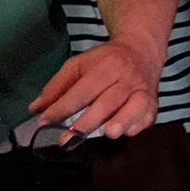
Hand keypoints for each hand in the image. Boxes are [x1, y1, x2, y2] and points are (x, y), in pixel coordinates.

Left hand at [30, 38, 159, 138]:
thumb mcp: (79, 65)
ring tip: (108, 133)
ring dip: (121, 121)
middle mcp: (127, 78)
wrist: (141, 51)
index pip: (82, 90)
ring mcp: (143, 91)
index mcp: (106, 66)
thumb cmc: (106, 61)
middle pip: (107, 101)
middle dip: (87, 121)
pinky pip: (146, 117)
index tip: (44, 121)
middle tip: (67, 138)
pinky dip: (136, 126)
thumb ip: (57, 86)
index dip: (62, 107)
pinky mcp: (153, 104)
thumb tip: (35, 108)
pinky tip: (124, 132)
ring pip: (134, 107)